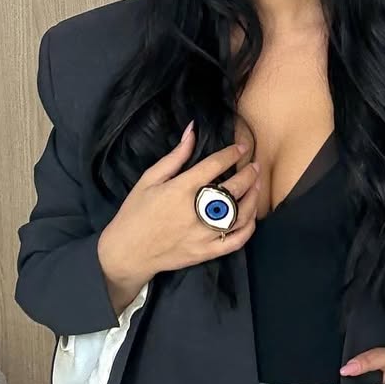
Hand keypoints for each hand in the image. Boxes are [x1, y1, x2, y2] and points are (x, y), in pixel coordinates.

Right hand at [98, 123, 260, 293]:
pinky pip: (235, 241)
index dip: (232, 154)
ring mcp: (203, 234)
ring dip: (253, 198)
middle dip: (248, 174)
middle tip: (254, 166)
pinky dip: (248, 229)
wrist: (127, 252)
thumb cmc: (135, 212)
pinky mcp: (205, 252)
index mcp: (181, 189)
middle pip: (233, 188)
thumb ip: (175, 156)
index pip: (215, 166)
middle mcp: (196, 211)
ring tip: (257, 186)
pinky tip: (251, 217)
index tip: (242, 148)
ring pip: (240, 215)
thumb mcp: (149, 179)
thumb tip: (192, 131)